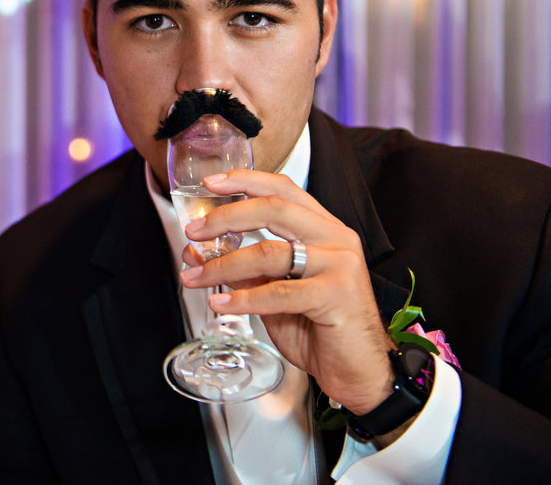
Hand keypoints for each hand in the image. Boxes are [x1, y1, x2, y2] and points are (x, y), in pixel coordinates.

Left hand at [179, 169, 393, 413]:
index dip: (246, 181)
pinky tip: (221, 303)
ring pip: (270, 252)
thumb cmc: (320, 330)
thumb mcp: (274, 292)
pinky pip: (278, 292)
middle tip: (194, 231)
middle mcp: (336, 239)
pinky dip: (243, 298)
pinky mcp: (337, 294)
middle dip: (226, 217)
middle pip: (274, 209)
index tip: (211, 182)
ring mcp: (340, 264)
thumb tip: (199, 252)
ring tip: (195, 277)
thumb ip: (245, 269)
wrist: (359, 372)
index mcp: (324, 229)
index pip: (284, 190)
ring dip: (223, 265)